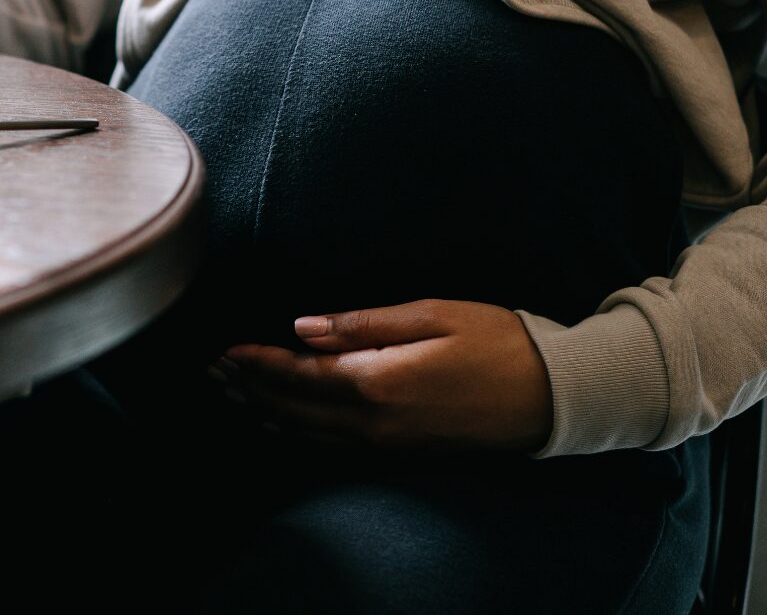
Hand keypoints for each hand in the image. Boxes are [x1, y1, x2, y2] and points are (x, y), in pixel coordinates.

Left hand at [218, 299, 550, 452]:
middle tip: (212, 372)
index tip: (224, 350)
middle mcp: (374, 422)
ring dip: (266, 412)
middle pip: (293, 409)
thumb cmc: (499, 342)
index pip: (298, 375)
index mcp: (377, 382)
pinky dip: (298, 433)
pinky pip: (333, 447)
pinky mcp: (401, 452)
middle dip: (249, 389)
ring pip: (308, 432)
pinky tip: (281, 422)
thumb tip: (303, 328)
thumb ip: (362, 324)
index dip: (256, 364)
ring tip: (232, 394)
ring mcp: (387, 444)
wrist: (554, 397)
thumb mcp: (432, 315)